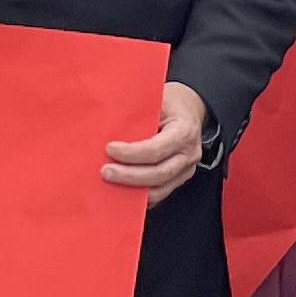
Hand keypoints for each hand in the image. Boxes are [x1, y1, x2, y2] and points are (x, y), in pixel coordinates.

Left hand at [102, 81, 208, 202]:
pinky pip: (160, 193)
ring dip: (133, 190)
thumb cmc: (170, 103)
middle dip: (130, 176)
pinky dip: (140, 197)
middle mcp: (189, 153)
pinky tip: (123, 193)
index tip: (110, 149)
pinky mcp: (179, 179)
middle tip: (106, 172)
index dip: (132, 153)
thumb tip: (107, 126)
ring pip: (160, 189)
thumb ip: (138, 115)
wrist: (189, 109)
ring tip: (111, 185)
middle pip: (159, 173)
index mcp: (184, 131)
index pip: (157, 149)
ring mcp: (186, 169)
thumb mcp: (156, 100)